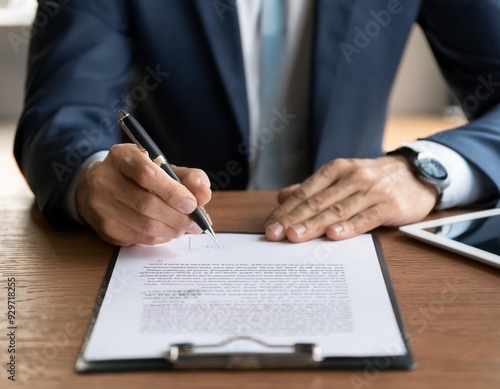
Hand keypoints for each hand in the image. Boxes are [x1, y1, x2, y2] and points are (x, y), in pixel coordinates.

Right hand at [75, 144, 211, 245]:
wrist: (101, 187)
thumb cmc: (139, 176)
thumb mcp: (164, 167)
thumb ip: (188, 177)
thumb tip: (204, 194)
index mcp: (122, 157)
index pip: (147, 175)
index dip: (173, 192)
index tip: (192, 204)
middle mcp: (105, 179)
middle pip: (146, 204)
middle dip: (178, 216)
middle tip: (197, 223)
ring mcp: (102, 206)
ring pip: (144, 225)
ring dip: (172, 230)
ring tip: (186, 227)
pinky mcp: (105, 228)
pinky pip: (140, 238)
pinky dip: (161, 237)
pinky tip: (168, 231)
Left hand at [263, 156, 438, 241]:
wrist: (416, 174)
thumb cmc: (372, 180)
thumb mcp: (341, 178)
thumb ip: (312, 189)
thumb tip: (282, 197)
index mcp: (335, 170)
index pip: (304, 192)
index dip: (285, 210)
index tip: (269, 225)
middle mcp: (350, 177)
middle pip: (317, 201)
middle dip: (293, 219)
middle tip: (274, 234)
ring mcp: (370, 191)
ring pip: (337, 209)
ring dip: (315, 224)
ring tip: (295, 236)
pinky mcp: (389, 205)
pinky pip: (365, 217)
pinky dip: (349, 226)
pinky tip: (334, 235)